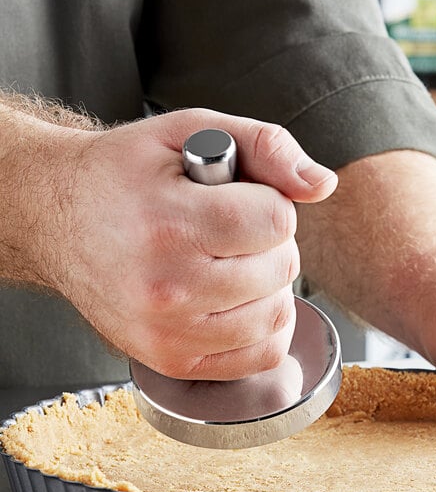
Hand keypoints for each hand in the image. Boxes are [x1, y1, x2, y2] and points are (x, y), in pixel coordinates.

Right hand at [14, 108, 336, 379]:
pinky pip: (260, 355)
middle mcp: (167, 288)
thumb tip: (323, 184)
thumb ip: (265, 147)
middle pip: (281, 267)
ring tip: (232, 261)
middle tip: (233, 229)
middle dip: (271, 241)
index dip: (272, 203)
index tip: (242, 198)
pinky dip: (266, 325)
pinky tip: (240, 300)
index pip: (277, 220)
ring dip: (270, 283)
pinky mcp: (171, 360)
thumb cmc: (124, 175)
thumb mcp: (190, 132)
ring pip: (277, 314)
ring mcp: (168, 334)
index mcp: (171, 223)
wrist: (57, 218)